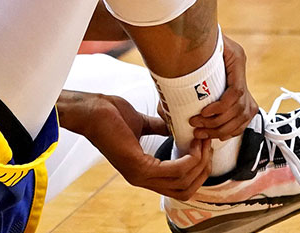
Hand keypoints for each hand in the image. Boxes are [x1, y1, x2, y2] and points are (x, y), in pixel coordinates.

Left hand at [61, 91, 212, 199]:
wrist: (90, 110)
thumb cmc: (110, 114)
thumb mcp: (142, 124)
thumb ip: (160, 129)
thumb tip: (178, 126)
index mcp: (144, 172)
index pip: (180, 186)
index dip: (198, 171)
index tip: (205, 148)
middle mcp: (142, 179)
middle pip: (186, 189)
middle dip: (204, 169)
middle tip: (209, 146)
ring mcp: (140, 175)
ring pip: (183, 182)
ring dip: (200, 163)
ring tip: (203, 142)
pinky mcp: (138, 167)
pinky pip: (174, 171)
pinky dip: (189, 160)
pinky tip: (194, 145)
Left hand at [186, 35, 257, 141]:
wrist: (196, 30)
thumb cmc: (192, 38)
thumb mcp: (192, 46)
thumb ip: (184, 61)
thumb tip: (168, 81)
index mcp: (236, 58)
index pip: (236, 91)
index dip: (221, 107)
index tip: (203, 112)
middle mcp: (242, 70)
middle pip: (239, 108)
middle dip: (217, 122)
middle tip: (196, 126)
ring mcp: (245, 83)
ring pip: (243, 116)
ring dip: (222, 129)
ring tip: (201, 133)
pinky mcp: (242, 94)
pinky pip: (244, 118)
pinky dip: (232, 129)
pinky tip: (217, 134)